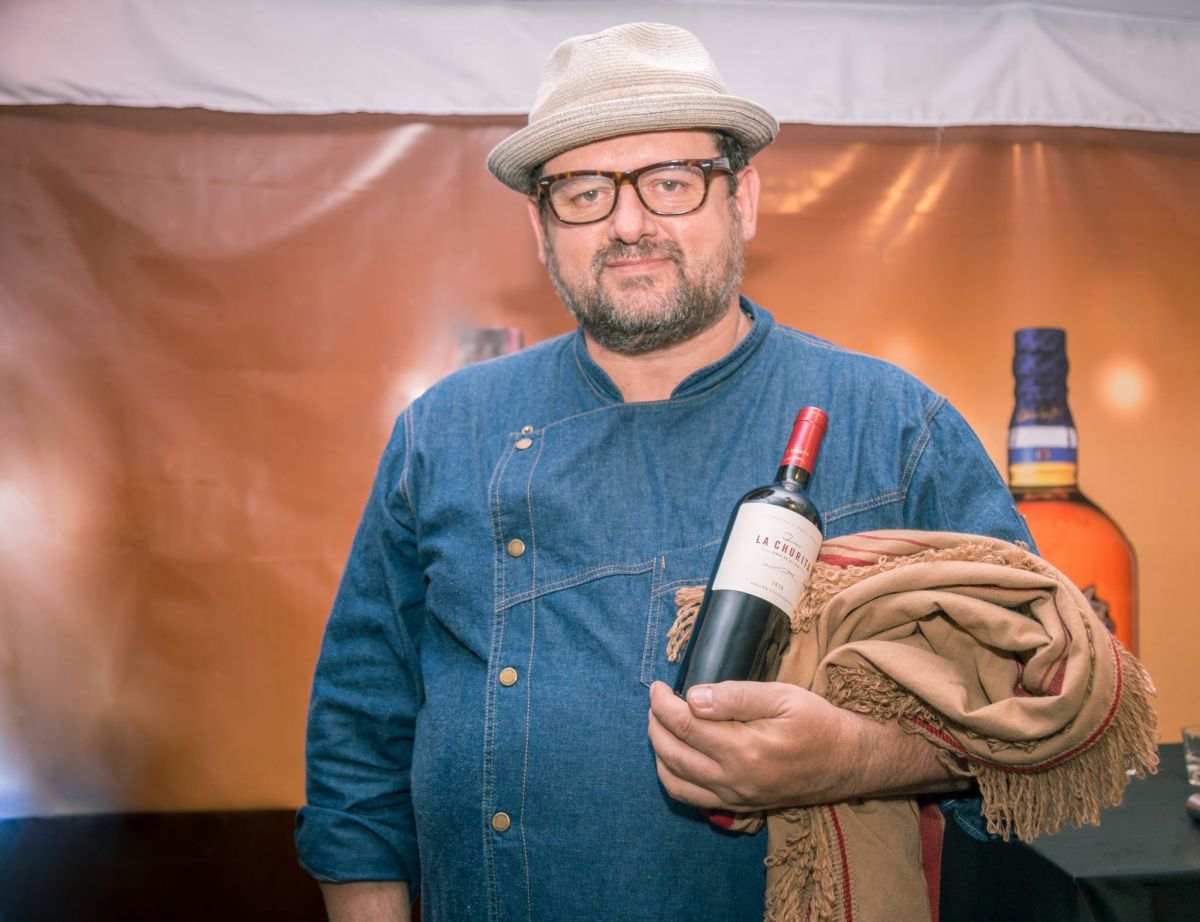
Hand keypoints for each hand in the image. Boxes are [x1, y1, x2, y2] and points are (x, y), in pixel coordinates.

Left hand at [647, 680, 956, 810]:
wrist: (850, 762)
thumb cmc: (819, 723)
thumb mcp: (783, 696)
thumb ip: (736, 696)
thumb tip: (692, 698)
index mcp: (744, 749)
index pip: (684, 725)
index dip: (662, 703)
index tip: (657, 686)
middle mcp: (734, 780)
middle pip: (672, 754)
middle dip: (655, 725)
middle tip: (656, 702)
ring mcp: (736, 798)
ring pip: (675, 782)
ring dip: (659, 753)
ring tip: (661, 726)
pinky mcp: (741, 807)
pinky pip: (693, 799)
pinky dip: (674, 778)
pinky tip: (677, 756)